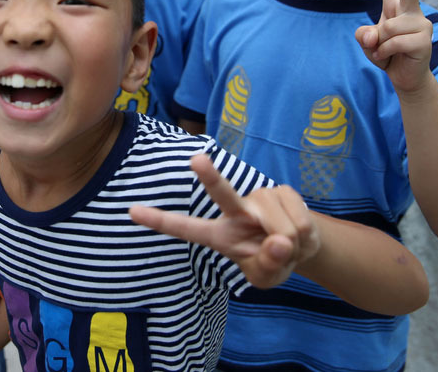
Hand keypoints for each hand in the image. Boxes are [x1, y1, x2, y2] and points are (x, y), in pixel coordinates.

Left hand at [130, 154, 319, 287]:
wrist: (301, 248)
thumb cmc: (272, 262)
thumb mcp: (267, 277)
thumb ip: (268, 265)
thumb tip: (279, 242)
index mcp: (219, 236)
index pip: (185, 230)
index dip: (160, 221)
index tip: (132, 211)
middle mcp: (234, 211)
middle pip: (222, 193)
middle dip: (210, 177)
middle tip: (197, 159)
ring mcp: (258, 198)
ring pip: (280, 226)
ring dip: (292, 243)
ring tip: (289, 246)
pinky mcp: (281, 191)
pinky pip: (300, 219)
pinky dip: (306, 234)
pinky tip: (299, 232)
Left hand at [355, 0, 432, 93]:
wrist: (405, 77)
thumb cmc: (387, 54)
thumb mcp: (368, 43)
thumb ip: (364, 36)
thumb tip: (372, 35)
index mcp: (396, 5)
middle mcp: (411, 11)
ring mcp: (421, 25)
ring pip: (389, 27)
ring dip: (379, 43)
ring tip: (385, 51)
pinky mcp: (424, 40)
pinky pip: (394, 42)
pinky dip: (384, 52)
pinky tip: (390, 57)